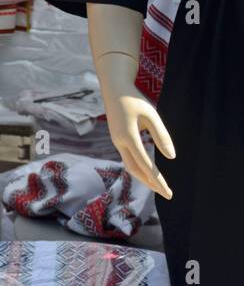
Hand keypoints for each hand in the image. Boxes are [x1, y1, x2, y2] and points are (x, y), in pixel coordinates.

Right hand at [96, 59, 174, 198]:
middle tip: (168, 194)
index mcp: (128, 137)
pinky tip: (149, 172)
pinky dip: (140, 169)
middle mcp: (120, 143)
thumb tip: (171, 157)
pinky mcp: (118, 140)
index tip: (168, 191)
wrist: (114, 90)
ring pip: (130, 166)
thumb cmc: (134, 101)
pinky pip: (129, 159)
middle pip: (135, 170)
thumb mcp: (152, 115)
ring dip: (145, 178)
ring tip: (160, 187)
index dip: (157, 179)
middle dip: (151, 183)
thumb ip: (162, 136)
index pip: (145, 164)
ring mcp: (117, 142)